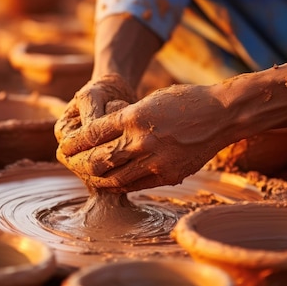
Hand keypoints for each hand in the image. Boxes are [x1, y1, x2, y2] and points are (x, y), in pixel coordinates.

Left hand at [57, 84, 234, 191]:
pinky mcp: (169, 175)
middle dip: (78, 164)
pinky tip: (112, 182)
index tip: (64, 146)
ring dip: (96, 179)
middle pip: (97, 161)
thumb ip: (127, 119)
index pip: (92, 134)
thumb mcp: (150, 101)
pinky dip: (120, 185)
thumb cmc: (186, 101)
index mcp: (134, 116)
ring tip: (87, 176)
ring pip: (114, 179)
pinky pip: (136, 186)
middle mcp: (142, 140)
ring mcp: (156, 161)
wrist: (222, 115)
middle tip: (69, 163)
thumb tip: (103, 137)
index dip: (74, 143)